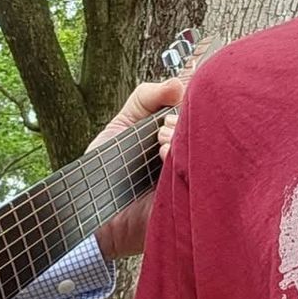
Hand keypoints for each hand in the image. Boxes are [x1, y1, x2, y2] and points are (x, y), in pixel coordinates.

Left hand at [93, 76, 185, 259]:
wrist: (94, 214)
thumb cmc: (106, 170)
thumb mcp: (122, 125)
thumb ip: (145, 99)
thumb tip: (177, 84)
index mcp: (178, 138)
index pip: (197, 113)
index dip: (188, 105)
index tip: (168, 110)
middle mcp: (189, 156)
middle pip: (203, 130)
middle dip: (181, 124)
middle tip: (161, 132)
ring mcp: (192, 178)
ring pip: (203, 151)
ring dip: (181, 143)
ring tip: (160, 148)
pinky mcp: (190, 200)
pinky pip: (200, 179)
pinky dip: (183, 163)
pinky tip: (166, 160)